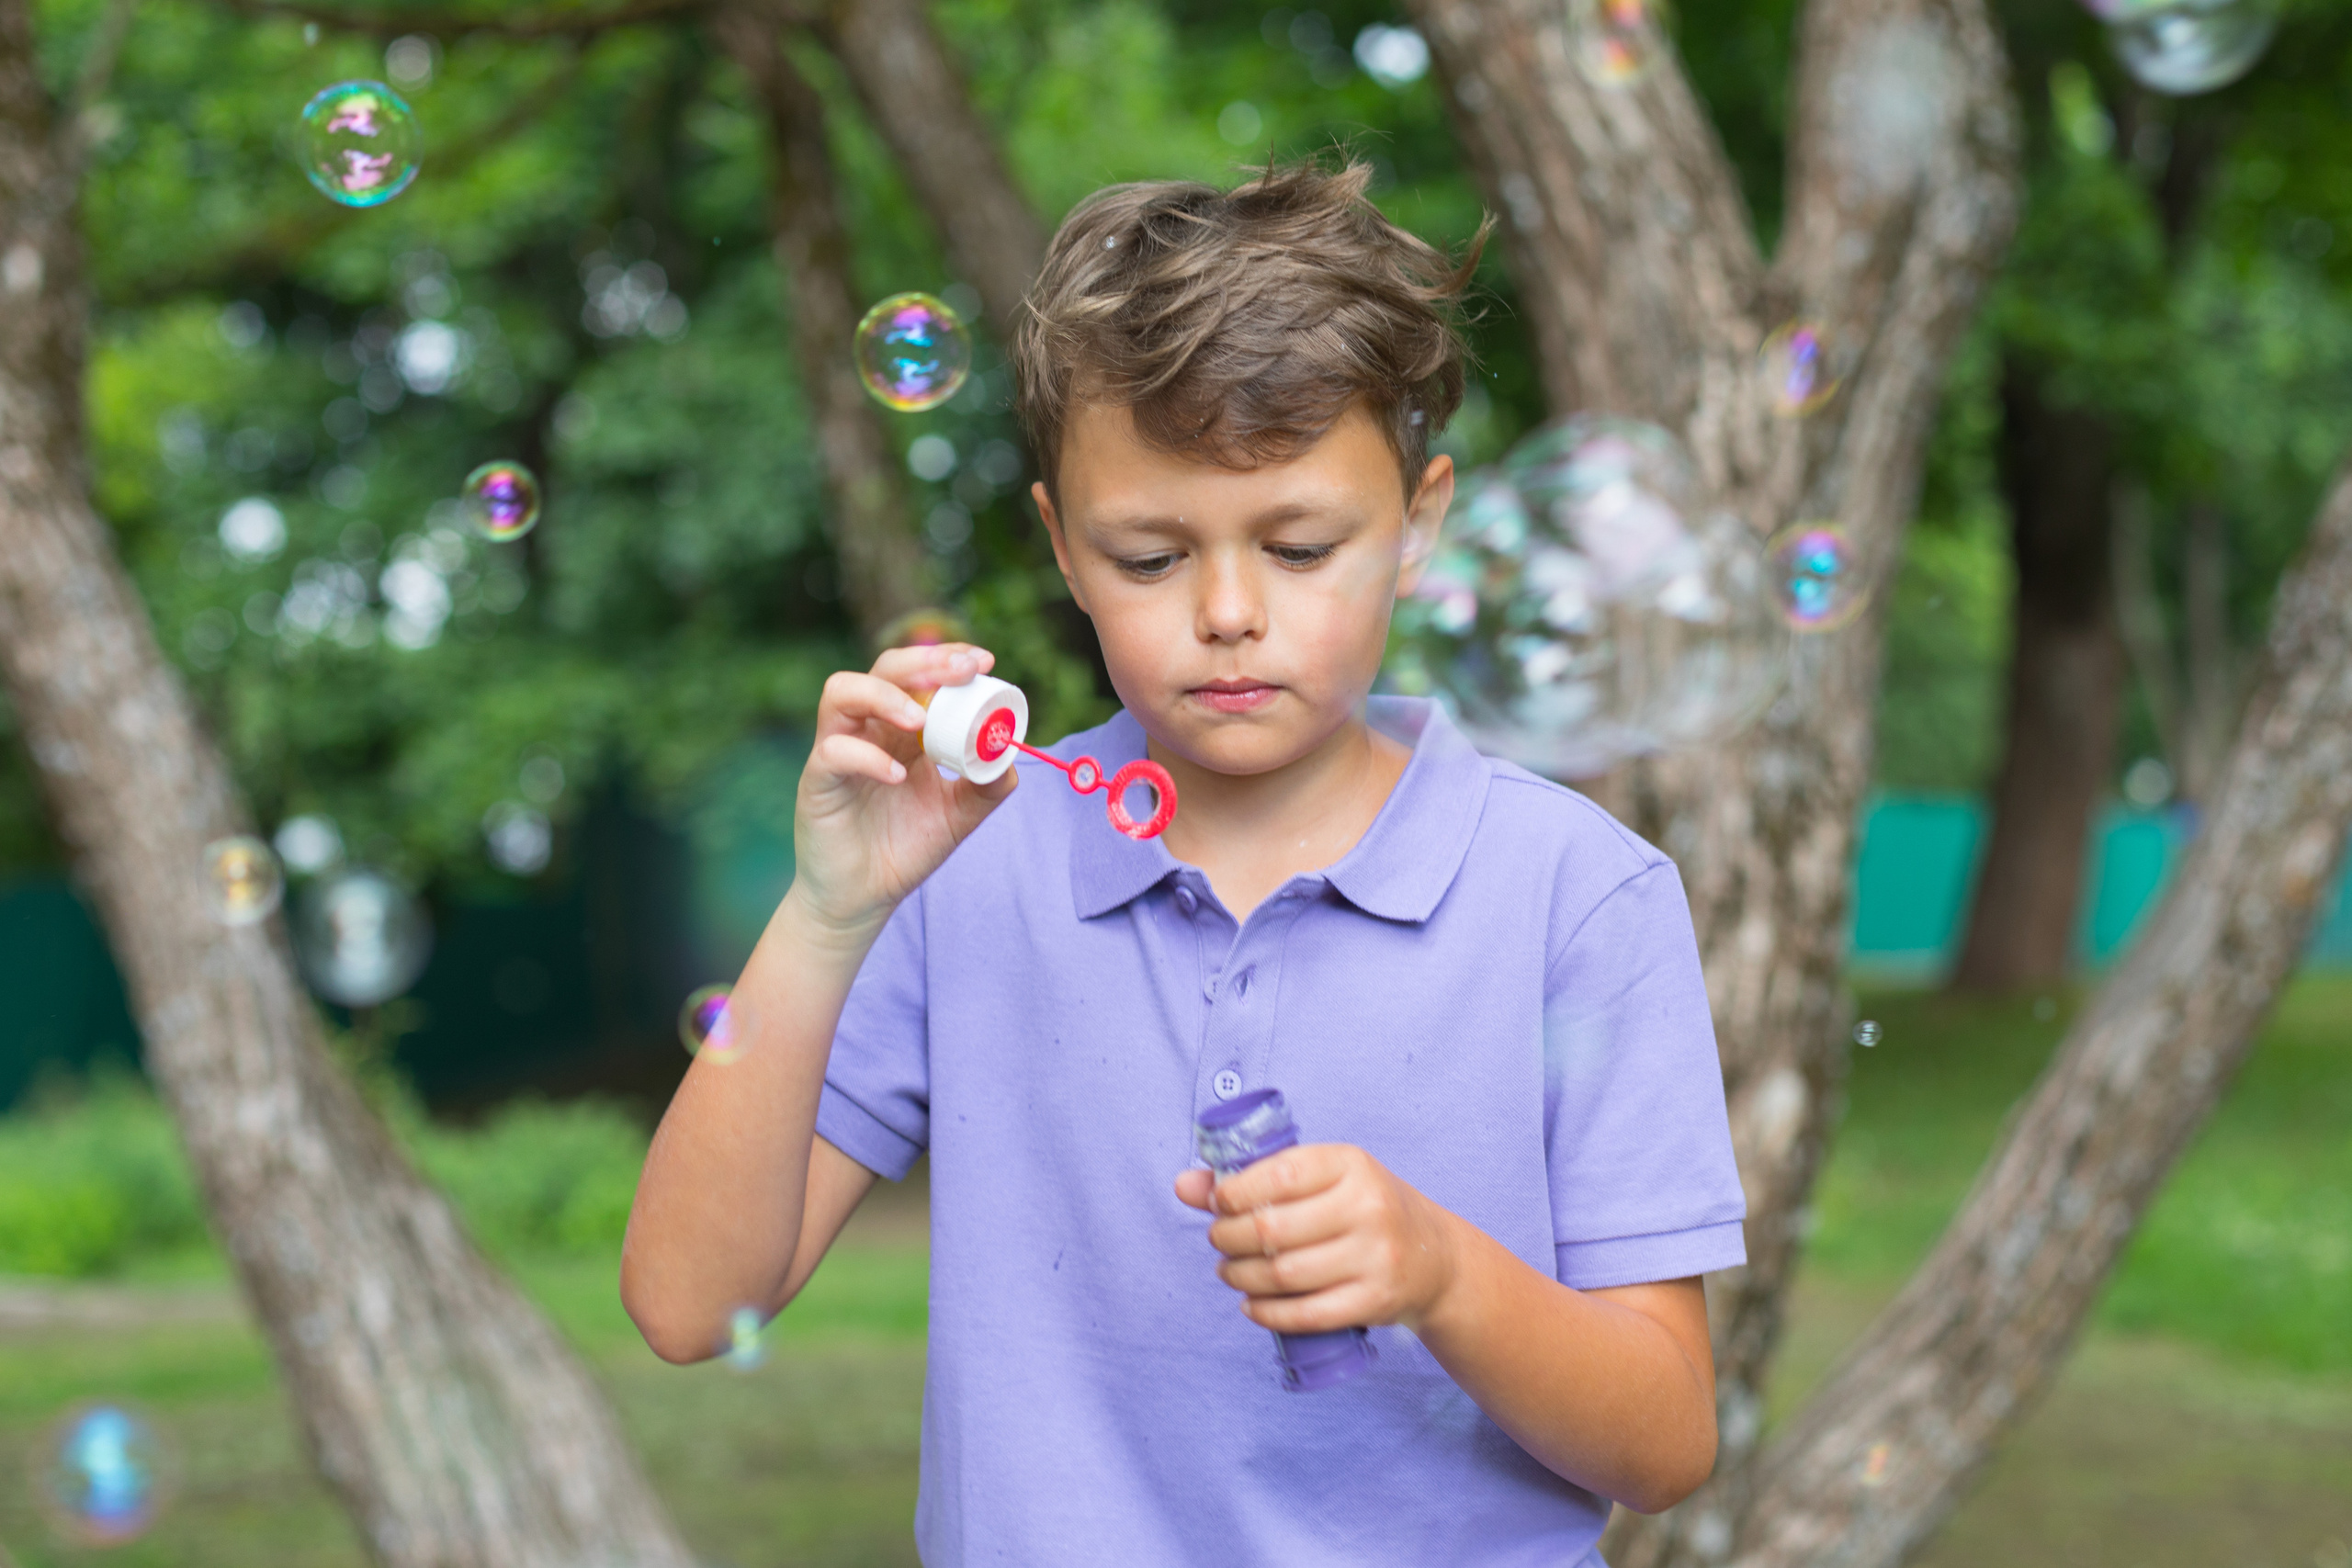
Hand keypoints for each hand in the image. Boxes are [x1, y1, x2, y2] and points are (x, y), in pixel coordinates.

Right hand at [791, 642, 1018, 936]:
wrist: (863, 899)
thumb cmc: (904, 849)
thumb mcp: (958, 816)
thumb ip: (986, 786)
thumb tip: (1008, 756)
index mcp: (902, 730)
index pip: (920, 675)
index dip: (948, 659)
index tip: (983, 662)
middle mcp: (868, 730)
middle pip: (883, 669)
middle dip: (924, 662)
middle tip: (961, 671)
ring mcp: (838, 751)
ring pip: (842, 692)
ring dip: (885, 696)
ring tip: (920, 720)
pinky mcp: (816, 781)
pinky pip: (834, 752)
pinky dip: (867, 757)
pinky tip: (898, 777)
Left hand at [1173, 1144, 1460, 1335]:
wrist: (1434, 1256)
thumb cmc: (1361, 1209)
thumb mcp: (1322, 1179)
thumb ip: (1253, 1179)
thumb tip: (1183, 1185)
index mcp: (1351, 1164)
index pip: (1279, 1174)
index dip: (1234, 1192)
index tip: (1217, 1204)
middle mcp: (1367, 1207)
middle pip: (1273, 1229)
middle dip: (1228, 1238)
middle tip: (1217, 1241)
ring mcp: (1374, 1256)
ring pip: (1284, 1274)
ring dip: (1240, 1276)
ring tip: (1228, 1271)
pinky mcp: (1375, 1300)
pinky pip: (1307, 1314)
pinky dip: (1267, 1313)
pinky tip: (1250, 1305)